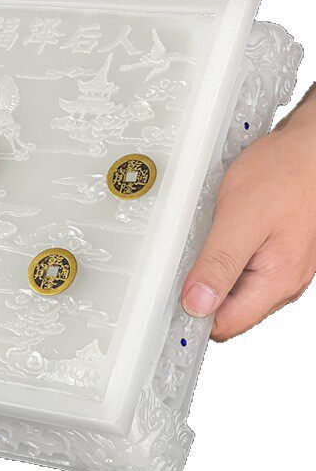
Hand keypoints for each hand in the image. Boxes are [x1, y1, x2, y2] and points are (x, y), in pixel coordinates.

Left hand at [182, 85, 315, 339]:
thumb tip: (197, 304)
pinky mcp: (279, 250)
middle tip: (179, 263)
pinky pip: (245, 267)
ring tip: (201, 241)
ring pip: (236, 288)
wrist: (312, 145)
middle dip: (202, 292)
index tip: (170, 299)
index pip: (227, 325)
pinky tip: (218, 233)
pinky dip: (225, 255)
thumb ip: (218, 264)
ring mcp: (283, 266)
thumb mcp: (240, 217)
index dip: (195, 315)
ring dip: (213, 271)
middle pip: (230, 310)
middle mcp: (285, 280)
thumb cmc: (285, 172)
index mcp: (278, 280)